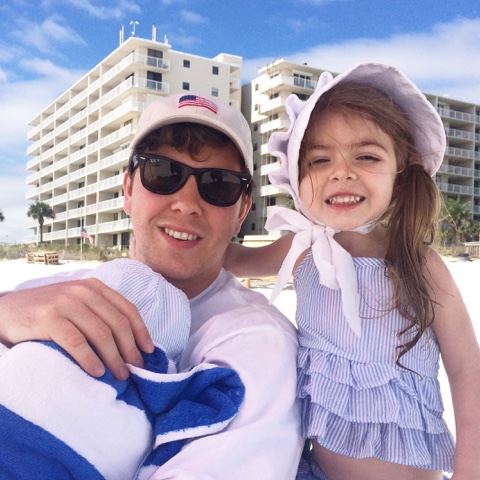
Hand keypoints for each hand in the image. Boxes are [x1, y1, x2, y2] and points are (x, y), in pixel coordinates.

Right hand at [0, 279, 153, 379]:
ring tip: (120, 376)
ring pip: (101, 333)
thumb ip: (99, 314)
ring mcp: (66, 302)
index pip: (128, 309)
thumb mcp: (77, 304)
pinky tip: (97, 372)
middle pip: (118, 323)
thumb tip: (129, 343)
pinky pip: (76, 341)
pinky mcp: (49, 317)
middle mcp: (84, 291)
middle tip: (136, 370)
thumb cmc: (47, 312)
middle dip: (130, 349)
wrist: (6, 311)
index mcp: (95, 287)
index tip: (149, 351)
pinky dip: (89, 359)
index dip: (142, 331)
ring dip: (114, 358)